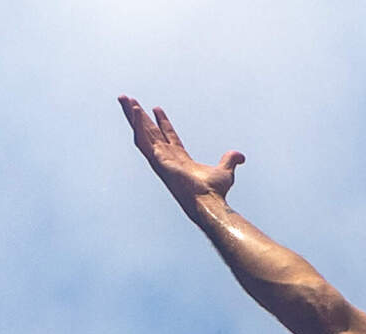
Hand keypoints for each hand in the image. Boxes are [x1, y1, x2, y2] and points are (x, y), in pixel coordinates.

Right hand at [118, 96, 244, 207]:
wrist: (209, 202)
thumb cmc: (214, 192)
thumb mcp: (226, 170)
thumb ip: (230, 160)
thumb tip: (240, 157)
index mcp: (179, 158)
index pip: (168, 136)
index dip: (162, 122)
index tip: (156, 108)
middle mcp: (167, 157)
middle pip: (150, 131)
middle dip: (139, 116)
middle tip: (128, 99)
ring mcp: (160, 158)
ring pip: (142, 133)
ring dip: (133, 116)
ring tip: (125, 99)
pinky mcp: (157, 160)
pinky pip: (144, 140)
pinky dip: (138, 125)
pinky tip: (134, 111)